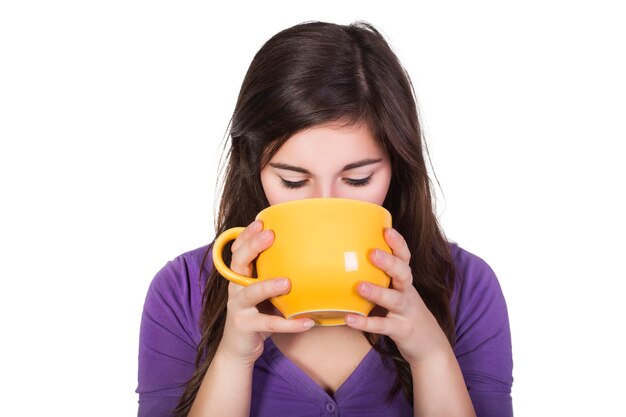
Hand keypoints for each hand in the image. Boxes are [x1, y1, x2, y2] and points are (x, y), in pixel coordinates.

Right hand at [218, 220, 314, 366]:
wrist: (240, 348)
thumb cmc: (258, 313)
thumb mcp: (263, 291)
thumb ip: (273, 274)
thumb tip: (306, 253)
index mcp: (241, 276)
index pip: (239, 250)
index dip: (247, 235)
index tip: (261, 222)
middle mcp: (235, 288)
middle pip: (238, 263)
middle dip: (253, 247)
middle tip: (271, 236)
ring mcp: (238, 308)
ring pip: (250, 293)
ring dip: (268, 285)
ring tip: (287, 282)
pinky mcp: (245, 326)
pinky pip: (269, 324)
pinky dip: (289, 324)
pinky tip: (307, 322)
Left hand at [345, 228, 449, 365]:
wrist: (430, 346)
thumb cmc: (404, 314)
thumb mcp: (397, 293)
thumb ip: (381, 279)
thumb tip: (347, 261)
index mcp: (405, 282)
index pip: (405, 258)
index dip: (398, 243)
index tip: (387, 230)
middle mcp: (408, 293)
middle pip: (404, 274)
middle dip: (389, 263)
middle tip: (372, 252)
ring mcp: (407, 312)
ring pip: (395, 299)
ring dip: (377, 292)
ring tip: (359, 286)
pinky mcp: (402, 331)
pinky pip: (383, 326)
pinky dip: (366, 323)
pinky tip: (349, 319)